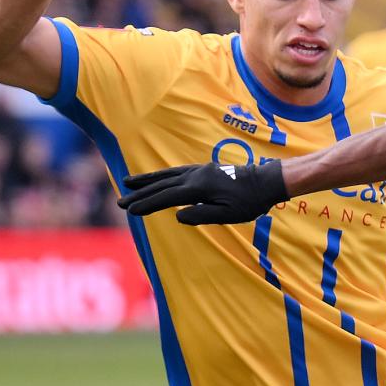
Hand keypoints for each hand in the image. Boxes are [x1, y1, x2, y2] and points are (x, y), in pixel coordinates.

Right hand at [122, 159, 286, 224]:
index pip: (166, 197)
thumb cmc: (250, 202)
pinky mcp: (204, 170)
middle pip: (161, 185)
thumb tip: (177, 215)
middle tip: (119, 202)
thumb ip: (202, 215)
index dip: (147, 204)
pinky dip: (162, 176)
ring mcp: (199, 170)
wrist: (266, 181)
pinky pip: (176, 172)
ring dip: (146, 180)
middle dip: (139, 193)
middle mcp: (195, 176)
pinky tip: (156, 179)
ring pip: (166, 175)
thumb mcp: (228, 215)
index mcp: (199, 188)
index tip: (130, 210)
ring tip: (128, 183)